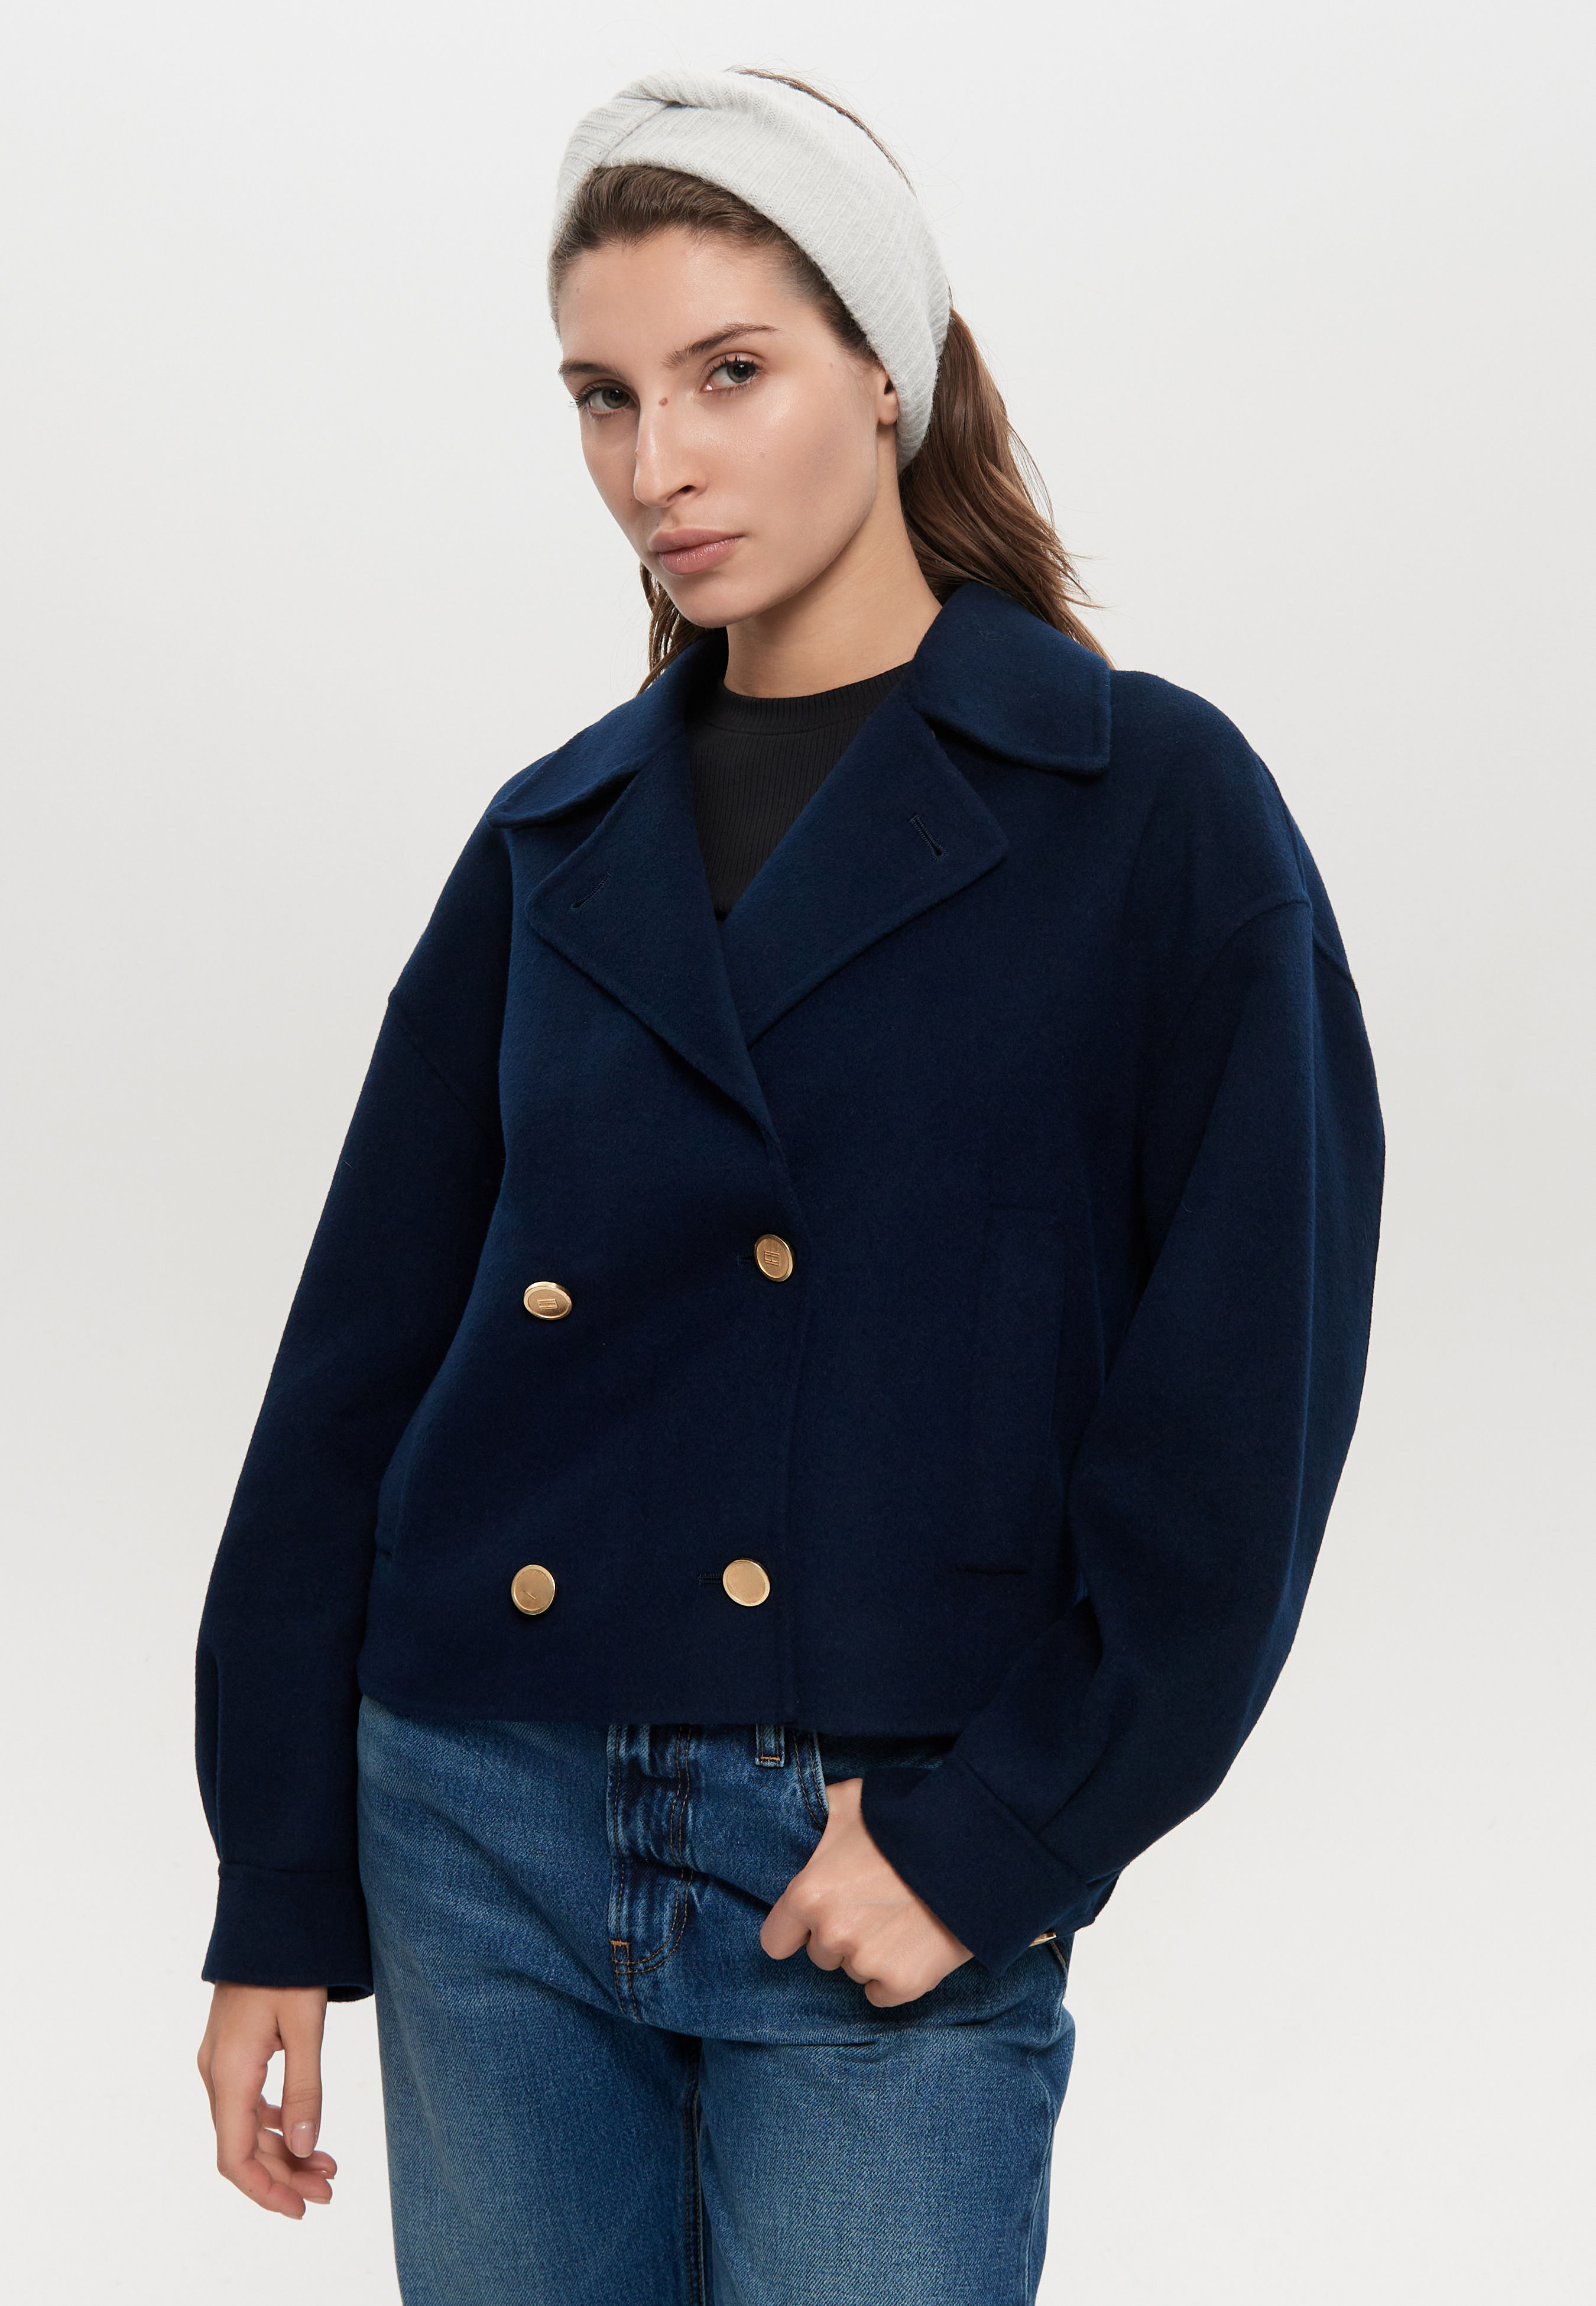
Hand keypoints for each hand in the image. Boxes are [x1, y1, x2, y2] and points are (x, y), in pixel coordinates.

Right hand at [197, 1982, 336, 2216]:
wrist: (268, 1914)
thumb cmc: (289, 1965)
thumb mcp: (306, 2026)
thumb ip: (305, 2090)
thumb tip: (304, 2148)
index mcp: (229, 2073)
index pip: (234, 2157)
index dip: (265, 2191)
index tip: (301, 2209)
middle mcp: (216, 2074)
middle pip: (242, 2147)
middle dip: (284, 2175)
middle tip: (330, 2188)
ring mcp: (220, 2062)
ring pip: (245, 2127)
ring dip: (281, 2151)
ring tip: (327, 2165)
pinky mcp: (231, 2051)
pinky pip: (246, 2103)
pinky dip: (273, 2123)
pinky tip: (301, 2130)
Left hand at [760, 1775, 972, 2006]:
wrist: (973, 1848)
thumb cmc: (907, 1820)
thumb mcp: (850, 1801)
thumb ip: (817, 1817)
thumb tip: (802, 1820)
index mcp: (810, 1894)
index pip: (776, 1940)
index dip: (794, 1929)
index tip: (812, 1920)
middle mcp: (832, 1934)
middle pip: (820, 1954)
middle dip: (840, 1933)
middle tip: (872, 1903)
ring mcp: (867, 1961)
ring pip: (853, 1969)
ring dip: (869, 1951)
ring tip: (899, 1915)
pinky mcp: (903, 1983)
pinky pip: (881, 1992)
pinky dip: (894, 1976)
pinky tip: (912, 1943)